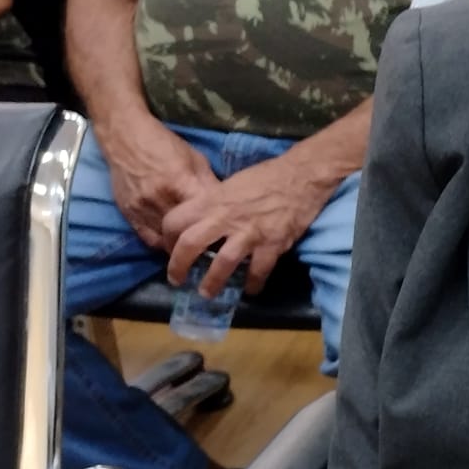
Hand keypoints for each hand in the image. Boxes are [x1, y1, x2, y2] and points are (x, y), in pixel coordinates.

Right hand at [99, 116, 217, 249]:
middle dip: (202, 242)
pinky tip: (175, 245)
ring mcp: (143, 209)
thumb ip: (209, 184)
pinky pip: (150, 240)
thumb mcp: (195, 159)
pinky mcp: (129, 215)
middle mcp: (161, 199)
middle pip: (186, 233)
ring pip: (168, 242)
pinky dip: (164, 245)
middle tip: (215, 248)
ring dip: (183, 247)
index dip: (218, 229)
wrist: (124, 137)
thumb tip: (228, 207)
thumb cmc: (163, 145)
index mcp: (181, 183)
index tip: (228, 237)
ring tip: (197, 250)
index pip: (205, 216)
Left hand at [161, 152, 334, 296]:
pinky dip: (253, 284)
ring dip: (212, 282)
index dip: (166, 238)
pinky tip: (250, 290)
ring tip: (207, 293)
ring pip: (222, 263)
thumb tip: (203, 220)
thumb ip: (215, 203)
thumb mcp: (231, 184)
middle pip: (190, 245)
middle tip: (177, 279)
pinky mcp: (272, 244)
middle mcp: (225, 217)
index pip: (175, 220)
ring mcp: (249, 232)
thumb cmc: (266, 176)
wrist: (302, 176)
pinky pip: (258, 271)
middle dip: (178, 266)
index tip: (169, 248)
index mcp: (212, 200)